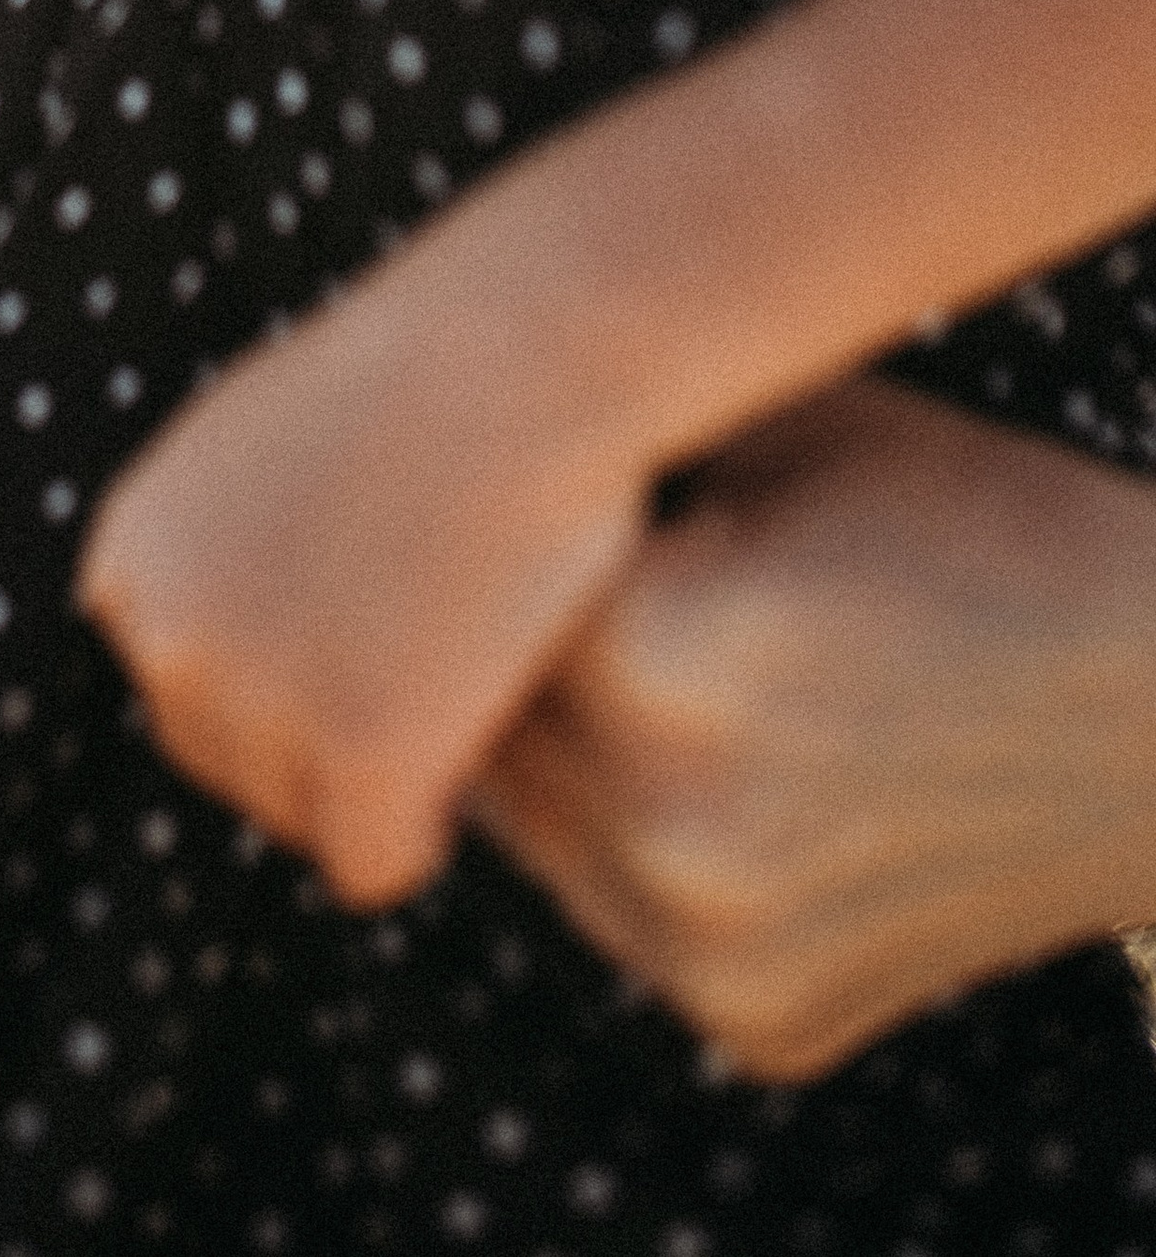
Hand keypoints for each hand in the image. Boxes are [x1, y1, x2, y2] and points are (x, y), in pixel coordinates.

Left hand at [76, 230, 645, 905]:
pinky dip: (427, 827)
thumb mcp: (266, 450)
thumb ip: (224, 552)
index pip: (185, 689)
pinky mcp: (352, 759)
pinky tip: (475, 734)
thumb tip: (250, 648)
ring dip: (380, 774)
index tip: (364, 616)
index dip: (283, 670)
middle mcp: (161, 637)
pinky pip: (375, 866)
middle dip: (324, 734)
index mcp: (129, 558)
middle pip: (238, 769)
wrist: (513, 353)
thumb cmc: (422, 381)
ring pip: (306, 821)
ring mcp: (251, 704)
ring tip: (453, 665)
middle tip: (427, 649)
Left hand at [473, 376, 1155, 1077]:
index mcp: (652, 664)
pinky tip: (750, 770)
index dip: (510, 533)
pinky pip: (633, 917)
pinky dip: (657, 847)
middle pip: (494, 723)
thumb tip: (475, 431)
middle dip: (520, 652)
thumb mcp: (792, 429)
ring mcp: (711, 952)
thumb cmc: (981, 529)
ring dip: (572, 754)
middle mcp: (663, 831)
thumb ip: (623, 443)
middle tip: (601, 578)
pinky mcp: (758, 1025)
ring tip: (681, 667)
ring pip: (544, 829)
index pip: (471, 594)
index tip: (549, 497)